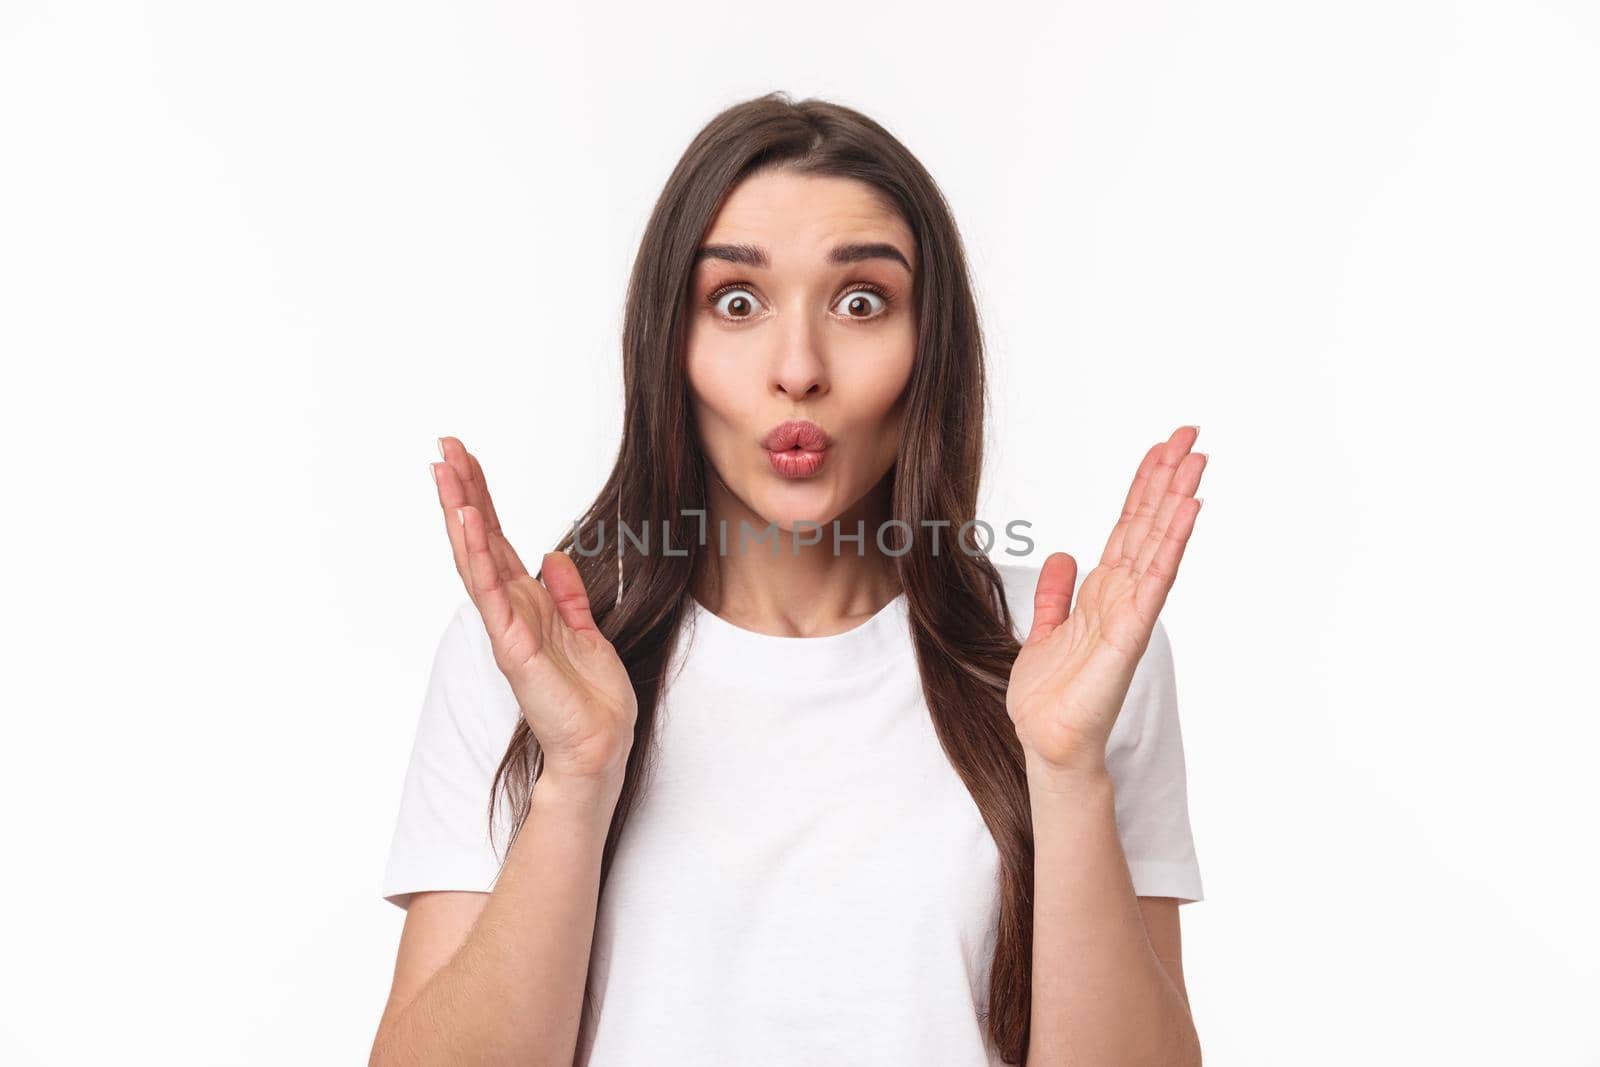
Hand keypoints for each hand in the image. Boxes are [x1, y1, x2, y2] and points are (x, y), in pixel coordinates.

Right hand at [431, 436, 637, 789]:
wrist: (600, 745)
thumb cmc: (591, 698)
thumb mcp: (586, 631)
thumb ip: (567, 595)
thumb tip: (552, 556)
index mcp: (527, 603)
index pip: (498, 540)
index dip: (482, 498)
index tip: (466, 458)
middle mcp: (511, 610)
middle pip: (480, 541)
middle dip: (463, 493)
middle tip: (443, 447)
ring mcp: (507, 627)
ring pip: (476, 561)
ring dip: (461, 514)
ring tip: (446, 473)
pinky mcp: (513, 647)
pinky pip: (492, 595)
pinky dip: (479, 557)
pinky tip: (470, 523)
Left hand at [1007, 425, 1206, 776]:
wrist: (1046, 742)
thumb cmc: (1050, 697)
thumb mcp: (1043, 631)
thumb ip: (1056, 594)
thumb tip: (1064, 557)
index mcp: (1102, 593)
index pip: (1128, 529)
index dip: (1143, 488)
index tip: (1161, 449)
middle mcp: (1122, 597)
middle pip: (1149, 525)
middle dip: (1168, 479)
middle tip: (1192, 434)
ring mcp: (1130, 613)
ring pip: (1158, 544)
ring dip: (1178, 501)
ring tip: (1197, 459)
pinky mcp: (1129, 634)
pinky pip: (1154, 580)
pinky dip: (1171, 544)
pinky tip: (1188, 511)